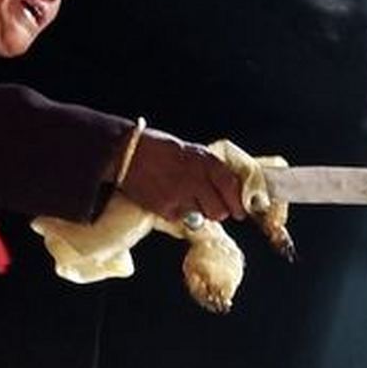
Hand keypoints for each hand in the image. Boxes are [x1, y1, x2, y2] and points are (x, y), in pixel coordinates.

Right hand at [119, 128, 244, 222]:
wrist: (127, 153)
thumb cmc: (160, 149)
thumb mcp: (192, 151)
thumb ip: (210, 169)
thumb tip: (230, 189)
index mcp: (205, 161)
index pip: (231, 188)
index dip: (237, 203)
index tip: (239, 210)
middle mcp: (196, 179)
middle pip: (219, 211)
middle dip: (218, 212)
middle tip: (210, 207)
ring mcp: (180, 196)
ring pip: (201, 217)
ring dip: (197, 212)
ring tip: (185, 198)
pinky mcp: (165, 209)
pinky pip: (181, 218)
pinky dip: (178, 212)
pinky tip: (169, 198)